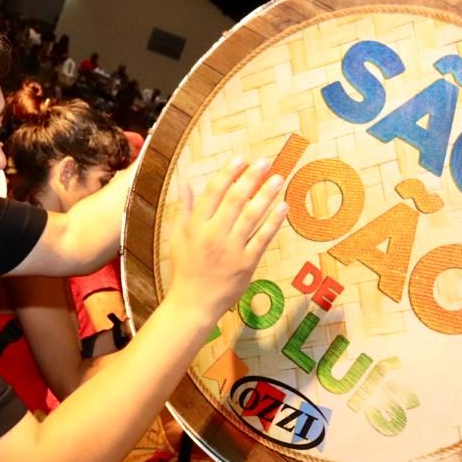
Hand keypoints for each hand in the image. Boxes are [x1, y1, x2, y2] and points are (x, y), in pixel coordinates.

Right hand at [167, 158, 286, 321]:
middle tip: (265, 162)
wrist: (194, 302)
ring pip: (252, 216)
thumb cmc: (185, 267)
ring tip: (278, 179)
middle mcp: (214, 234)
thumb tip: (186, 181)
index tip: (241, 159)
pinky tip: (283, 207)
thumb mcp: (178, 236)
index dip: (229, 173)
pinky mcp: (247, 263)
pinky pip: (263, 238)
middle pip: (235, 199)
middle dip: (251, 178)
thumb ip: (185, 207)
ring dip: (267, 195)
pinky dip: (274, 221)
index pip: (214, 192)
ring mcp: (232, 249)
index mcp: (196, 225)